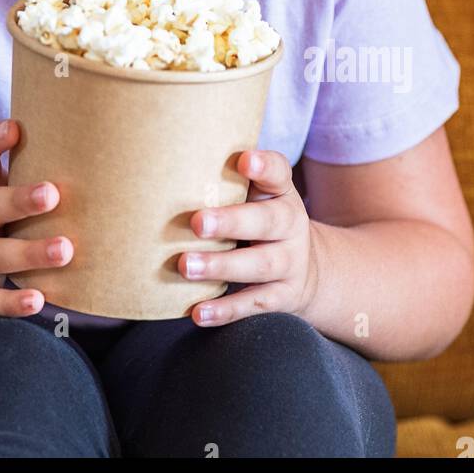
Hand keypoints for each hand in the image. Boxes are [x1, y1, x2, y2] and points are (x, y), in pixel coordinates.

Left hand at [180, 149, 318, 326]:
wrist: (307, 269)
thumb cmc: (261, 219)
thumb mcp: (257, 195)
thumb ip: (226, 181)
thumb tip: (166, 162)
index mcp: (281, 193)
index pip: (278, 173)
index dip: (264, 166)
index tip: (244, 160)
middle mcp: (291, 225)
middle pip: (266, 221)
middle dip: (231, 222)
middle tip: (197, 223)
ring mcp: (291, 263)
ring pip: (259, 265)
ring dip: (220, 266)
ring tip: (185, 266)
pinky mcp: (283, 297)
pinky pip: (254, 304)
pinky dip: (226, 310)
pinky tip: (198, 312)